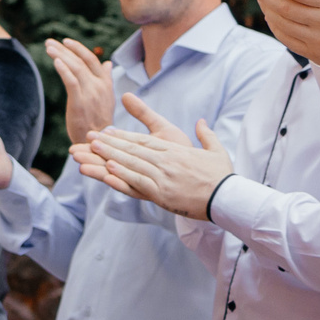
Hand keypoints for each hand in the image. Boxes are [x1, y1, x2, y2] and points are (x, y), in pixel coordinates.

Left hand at [43, 38, 117, 143]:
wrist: (99, 141)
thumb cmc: (99, 120)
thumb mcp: (107, 97)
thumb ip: (106, 79)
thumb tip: (108, 63)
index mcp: (106, 84)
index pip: (92, 59)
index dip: (79, 49)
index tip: (66, 41)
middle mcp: (99, 86)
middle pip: (81, 61)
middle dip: (64, 50)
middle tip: (49, 42)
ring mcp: (91, 94)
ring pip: (75, 68)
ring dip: (60, 56)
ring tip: (48, 47)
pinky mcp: (80, 103)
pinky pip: (71, 82)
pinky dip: (64, 70)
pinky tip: (55, 61)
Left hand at [72, 93, 234, 218]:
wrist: (230, 198)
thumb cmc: (223, 176)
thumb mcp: (217, 151)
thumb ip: (206, 135)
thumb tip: (202, 121)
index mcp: (176, 151)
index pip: (144, 140)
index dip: (123, 136)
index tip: (107, 131)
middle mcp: (167, 161)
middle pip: (133, 149)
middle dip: (109, 142)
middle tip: (89, 137)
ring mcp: (164, 177)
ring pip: (132, 163)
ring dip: (110, 155)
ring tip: (92, 148)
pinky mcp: (163, 193)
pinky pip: (139, 182)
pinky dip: (123, 175)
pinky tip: (109, 168)